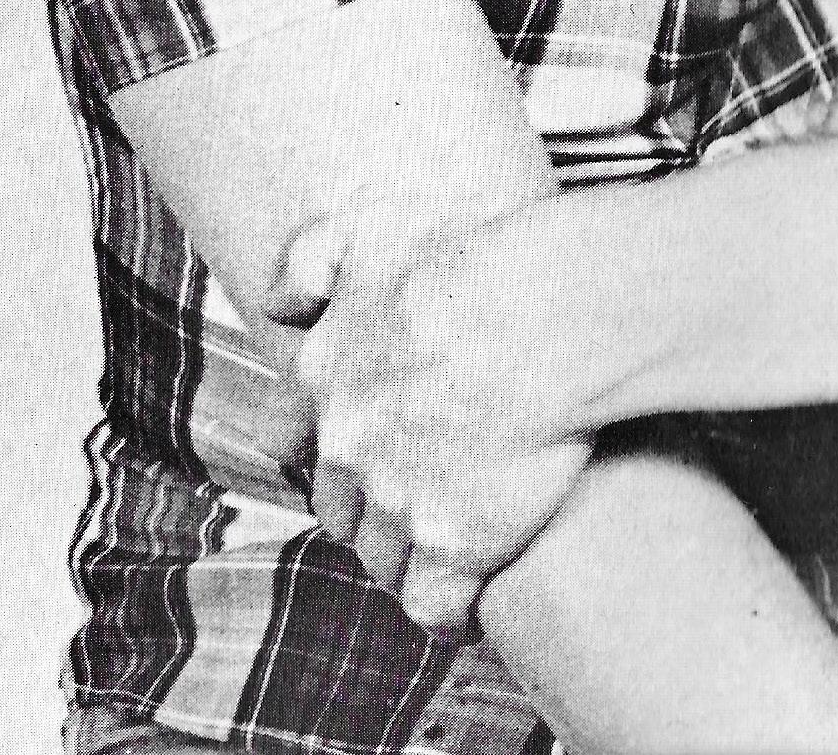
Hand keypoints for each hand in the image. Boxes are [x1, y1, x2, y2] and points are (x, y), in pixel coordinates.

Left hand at [264, 207, 592, 634]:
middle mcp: (347, 445)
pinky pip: (434, 609)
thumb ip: (310, 262)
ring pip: (383, 558)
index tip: (369, 444)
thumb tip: (281, 308)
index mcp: (323, 374)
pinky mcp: (453, 546)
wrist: (556, 306)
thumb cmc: (481, 258)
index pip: (290, 440)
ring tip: (459, 537)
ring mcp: (396, 500)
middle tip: (429, 485)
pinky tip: (478, 591)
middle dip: (375, 502)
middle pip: (341, 506)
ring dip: (413, 554)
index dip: (330, 446)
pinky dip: (453, 609)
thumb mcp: (373, 228)